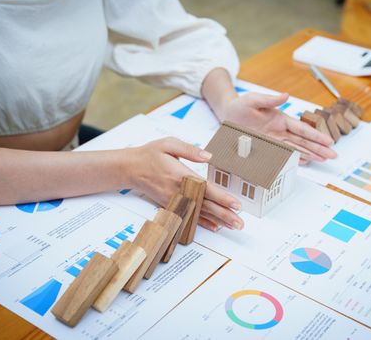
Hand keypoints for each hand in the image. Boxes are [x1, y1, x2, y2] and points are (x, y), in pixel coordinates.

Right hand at [125, 137, 243, 231]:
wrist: (130, 168)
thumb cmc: (150, 154)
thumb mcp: (168, 144)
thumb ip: (190, 150)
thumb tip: (208, 156)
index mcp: (181, 175)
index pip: (206, 189)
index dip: (222, 198)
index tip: (236, 204)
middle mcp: (179, 191)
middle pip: (206, 206)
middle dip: (225, 215)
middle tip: (240, 223)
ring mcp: (175, 201)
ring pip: (200, 213)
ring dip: (218, 220)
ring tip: (233, 226)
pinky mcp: (171, 205)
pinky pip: (190, 216)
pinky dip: (202, 223)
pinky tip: (214, 227)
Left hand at [216, 92, 336, 164]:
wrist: (227, 115)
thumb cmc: (240, 106)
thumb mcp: (253, 99)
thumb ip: (269, 99)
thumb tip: (286, 95)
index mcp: (281, 119)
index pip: (302, 129)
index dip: (315, 135)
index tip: (328, 141)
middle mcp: (280, 131)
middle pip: (303, 141)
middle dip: (318, 148)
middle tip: (333, 155)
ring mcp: (275, 141)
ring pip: (296, 149)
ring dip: (311, 155)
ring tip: (324, 160)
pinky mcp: (267, 148)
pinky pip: (283, 155)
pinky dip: (295, 159)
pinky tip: (307, 162)